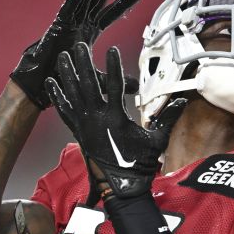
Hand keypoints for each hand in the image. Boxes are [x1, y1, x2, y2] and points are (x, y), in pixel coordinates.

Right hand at [10, 0, 141, 109]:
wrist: (45, 84)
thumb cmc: (66, 79)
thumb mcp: (98, 79)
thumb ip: (116, 78)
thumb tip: (137, 86)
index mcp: (89, 32)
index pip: (110, 14)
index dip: (123, 3)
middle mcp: (80, 24)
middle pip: (99, 0)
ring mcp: (69, 23)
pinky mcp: (58, 26)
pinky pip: (68, 7)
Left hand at [46, 43, 186, 203]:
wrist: (121, 186)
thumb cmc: (139, 165)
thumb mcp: (157, 141)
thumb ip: (167, 118)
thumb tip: (182, 101)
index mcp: (116, 119)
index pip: (114, 86)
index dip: (114, 67)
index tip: (112, 50)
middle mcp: (97, 120)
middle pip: (88, 85)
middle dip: (84, 64)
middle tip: (80, 46)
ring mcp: (85, 126)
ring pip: (73, 95)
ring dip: (67, 75)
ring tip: (63, 57)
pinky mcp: (78, 132)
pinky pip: (65, 111)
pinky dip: (58, 97)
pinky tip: (51, 83)